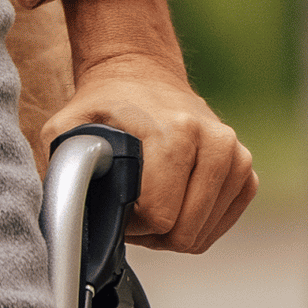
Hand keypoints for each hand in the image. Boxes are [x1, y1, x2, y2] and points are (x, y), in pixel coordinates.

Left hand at [50, 0, 256, 254]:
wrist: (141, 74)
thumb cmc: (101, 107)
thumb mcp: (65, 130)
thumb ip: (63, 172)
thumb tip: (66, 221)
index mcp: (174, 132)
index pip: (159, 215)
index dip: (130, 225)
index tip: (114, 206)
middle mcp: (214, 141)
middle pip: (184, 231)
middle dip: (152, 233)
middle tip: (129, 210)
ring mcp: (235, 155)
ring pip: (203, 233)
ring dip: (172, 230)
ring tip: (147, 203)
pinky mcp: (244, 168)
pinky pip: (221, 223)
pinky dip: (194, 223)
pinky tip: (171, 202)